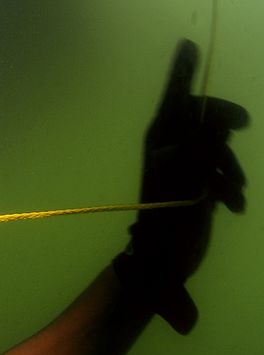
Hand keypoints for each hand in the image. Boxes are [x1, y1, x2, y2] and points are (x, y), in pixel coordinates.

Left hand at [115, 39, 248, 333]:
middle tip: (240, 124)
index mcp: (161, 142)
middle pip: (205, 117)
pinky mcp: (195, 185)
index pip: (176, 99)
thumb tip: (219, 122)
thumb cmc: (166, 223)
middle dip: (224, 122)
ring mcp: (184, 167)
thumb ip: (204, 149)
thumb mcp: (187, 182)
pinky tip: (230, 206)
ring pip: (218, 148)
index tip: (189, 47)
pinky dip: (230, 186)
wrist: (163, 261)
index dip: (183, 73)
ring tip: (229, 195)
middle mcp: (170, 150)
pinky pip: (221, 171)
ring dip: (230, 169)